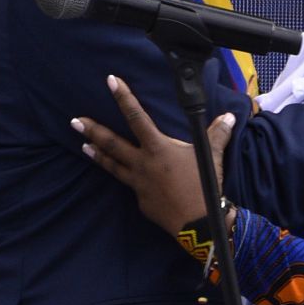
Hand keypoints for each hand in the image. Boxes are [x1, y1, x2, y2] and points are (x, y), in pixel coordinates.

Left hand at [72, 75, 234, 234]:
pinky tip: (127, 177)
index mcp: (157, 148)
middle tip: (74, 121)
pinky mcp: (141, 201)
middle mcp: (142, 164)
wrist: (199, 223)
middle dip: (92, 130)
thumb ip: (217, 134)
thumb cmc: (204, 185)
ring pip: (112, 165)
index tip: (111, 81)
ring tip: (83, 146)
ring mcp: (138, 183)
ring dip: (97, 154)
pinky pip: (131, 186)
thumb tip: (229, 116)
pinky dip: (128, 179)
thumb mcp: (210, 156)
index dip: (123, 97)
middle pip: (112, 143)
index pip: (136, 116)